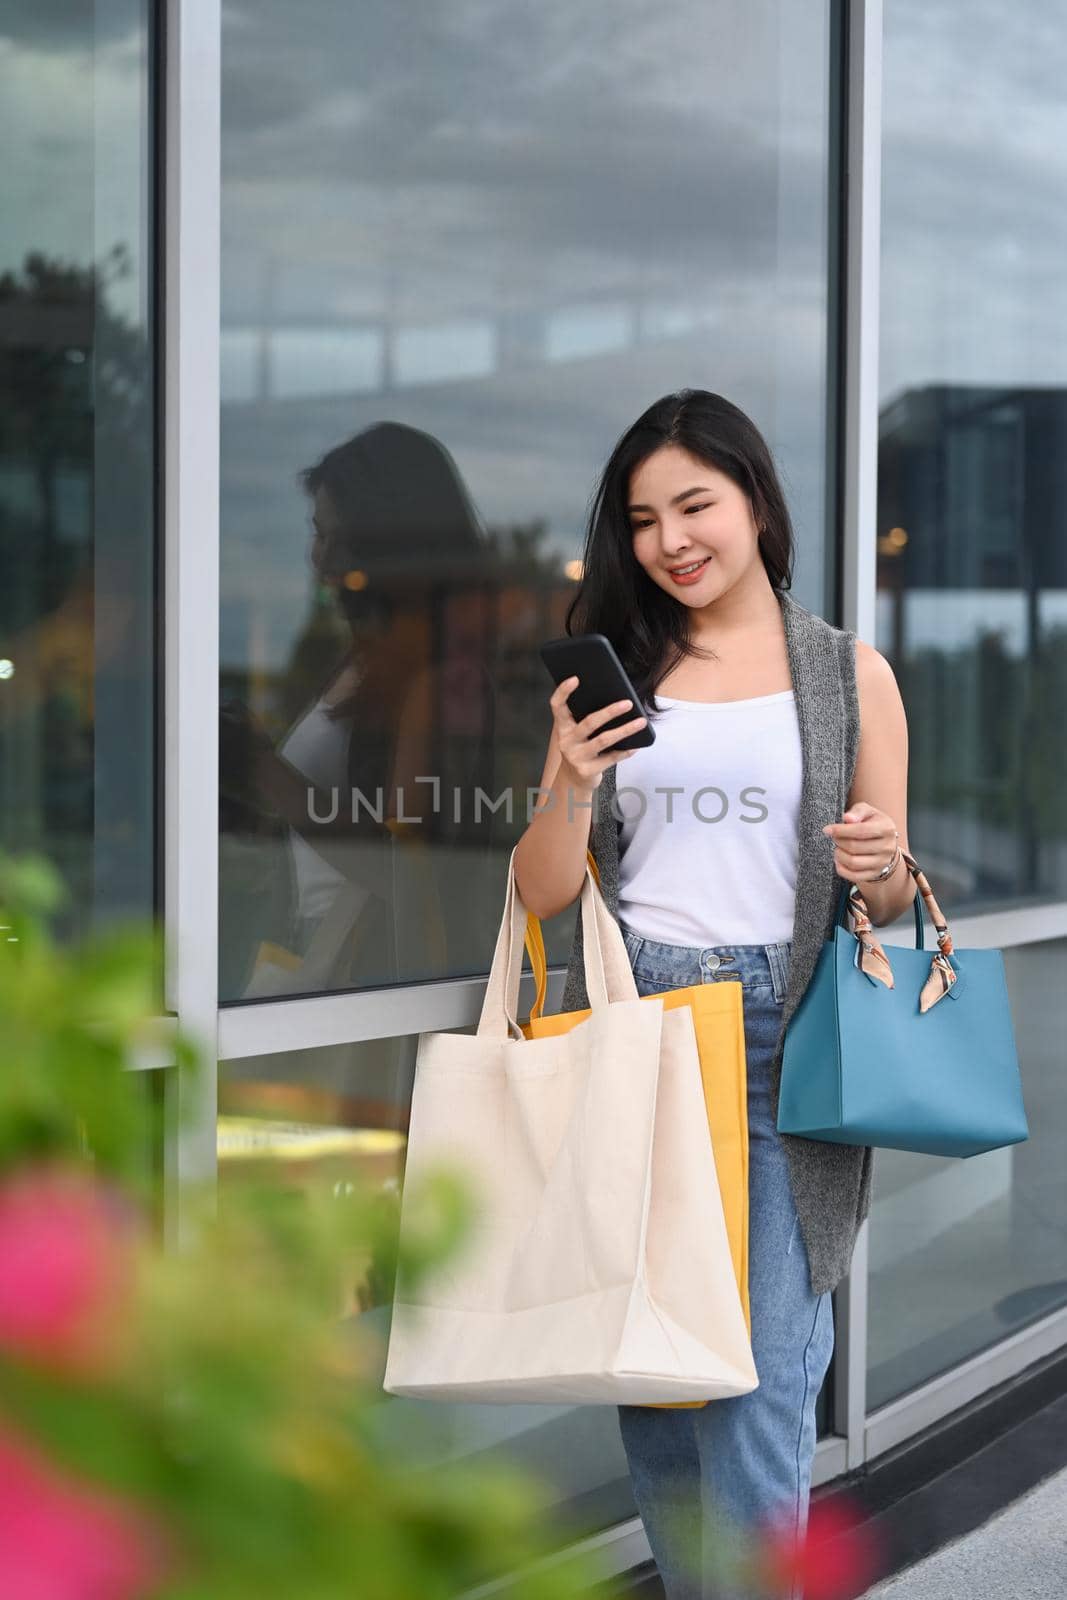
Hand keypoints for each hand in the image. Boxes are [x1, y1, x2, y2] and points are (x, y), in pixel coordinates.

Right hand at [550, 675, 646, 791]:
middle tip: (628, 703)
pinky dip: (626, 750)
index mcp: (562, 727)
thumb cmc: (580, 749)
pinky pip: (611, 758)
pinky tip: (637, 744)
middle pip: (589, 722)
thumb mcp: (576, 734)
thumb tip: (615, 700)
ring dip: (625, 730)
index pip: (557, 706)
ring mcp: (576, 757)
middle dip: (610, 711)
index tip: (575, 678)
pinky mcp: (587, 770)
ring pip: (604, 739)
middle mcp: (566, 741)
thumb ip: (585, 719)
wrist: (573, 780)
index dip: (563, 692)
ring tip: (641, 722)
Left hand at [821, 802, 899, 883]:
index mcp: (886, 828)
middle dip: (839, 841)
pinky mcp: (875, 874)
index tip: (827, 830)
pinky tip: (839, 860)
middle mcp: (887, 847)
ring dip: (839, 855)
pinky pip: (854, 876)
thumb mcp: (867, 811)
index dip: (841, 830)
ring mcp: (882, 862)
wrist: (884, 843)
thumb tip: (848, 818)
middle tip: (834, 837)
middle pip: (854, 847)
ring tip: (838, 848)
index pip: (860, 831)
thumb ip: (857, 812)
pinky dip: (841, 868)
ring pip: (853, 862)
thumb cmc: (871, 823)